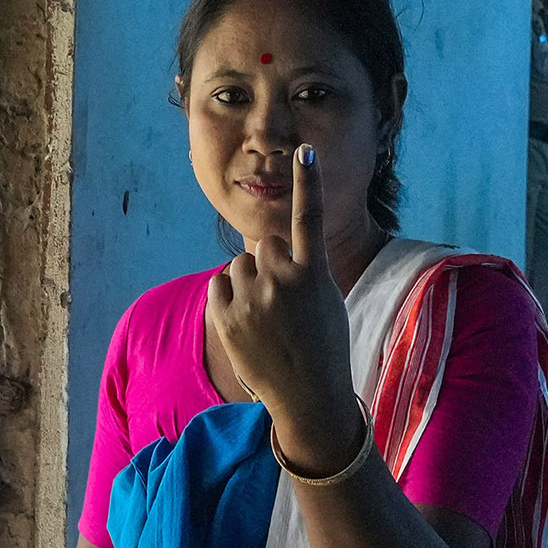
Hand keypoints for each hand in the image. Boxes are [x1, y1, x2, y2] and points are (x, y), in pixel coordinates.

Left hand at [207, 147, 361, 473]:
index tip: (304, 150)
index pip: (310, 219)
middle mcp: (282, 281)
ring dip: (249, 282)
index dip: (309, 182)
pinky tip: (246, 321)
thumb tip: (269, 252)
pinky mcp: (227, 317)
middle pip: (265, 246)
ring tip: (266, 317)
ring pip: (241, 265)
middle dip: (271, 264)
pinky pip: (220, 285)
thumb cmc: (324, 348)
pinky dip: (228, 296)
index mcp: (314, 275)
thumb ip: (303, 271)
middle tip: (284, 300)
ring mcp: (252, 299)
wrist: (308, 398)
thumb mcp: (327, 302)